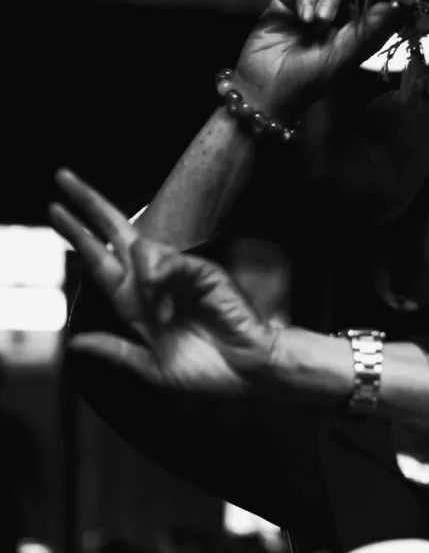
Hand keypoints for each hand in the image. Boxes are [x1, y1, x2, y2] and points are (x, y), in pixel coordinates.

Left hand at [50, 168, 279, 397]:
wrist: (249, 375)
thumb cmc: (212, 373)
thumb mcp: (153, 368)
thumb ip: (117, 351)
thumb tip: (76, 341)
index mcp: (141, 306)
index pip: (103, 265)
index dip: (79, 239)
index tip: (55, 211)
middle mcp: (157, 285)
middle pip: (116, 238)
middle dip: (89, 209)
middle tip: (63, 178)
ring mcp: (180, 277)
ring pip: (140, 249)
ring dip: (136, 269)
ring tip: (157, 311)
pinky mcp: (204, 274)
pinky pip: (172, 262)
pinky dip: (159, 271)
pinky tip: (156, 287)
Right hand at [233, 0, 404, 117]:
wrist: (268, 89)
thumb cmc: (309, 80)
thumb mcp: (344, 57)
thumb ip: (369, 31)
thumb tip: (397, 7)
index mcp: (355, 30)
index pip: (373, 1)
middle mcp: (335, 16)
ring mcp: (311, 6)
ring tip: (321, 22)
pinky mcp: (287, 1)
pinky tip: (304, 20)